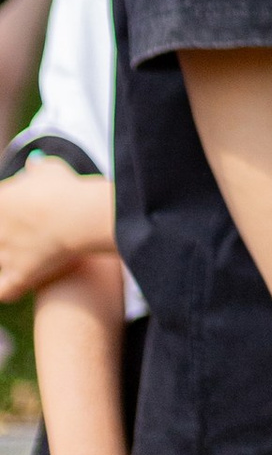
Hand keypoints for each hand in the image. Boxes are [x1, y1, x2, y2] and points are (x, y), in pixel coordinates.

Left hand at [0, 157, 115, 301]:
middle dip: (7, 236)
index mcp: (0, 201)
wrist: (81, 215)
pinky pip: (4, 291)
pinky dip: (7, 290)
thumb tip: (33, 163)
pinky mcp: (18, 276)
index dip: (8, 215)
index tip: (19, 216)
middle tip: (24, 236)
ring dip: (7, 261)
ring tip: (22, 256)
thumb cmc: (68, 189)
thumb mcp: (51, 169)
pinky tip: (15, 284)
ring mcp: (4, 254)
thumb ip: (38, 168)